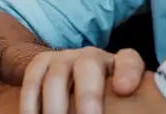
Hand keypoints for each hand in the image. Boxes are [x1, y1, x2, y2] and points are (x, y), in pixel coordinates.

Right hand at [20, 47, 145, 113]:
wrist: (72, 74)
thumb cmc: (104, 94)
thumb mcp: (117, 97)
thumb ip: (122, 104)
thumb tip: (135, 113)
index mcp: (117, 64)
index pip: (128, 60)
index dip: (128, 72)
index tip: (124, 89)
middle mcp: (91, 57)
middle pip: (89, 67)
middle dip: (87, 95)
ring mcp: (64, 58)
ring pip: (57, 77)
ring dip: (55, 106)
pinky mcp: (41, 63)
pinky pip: (32, 79)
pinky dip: (30, 102)